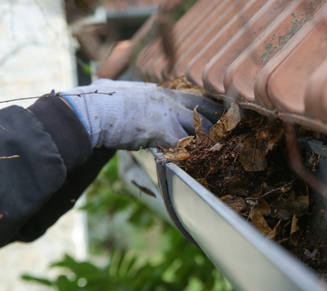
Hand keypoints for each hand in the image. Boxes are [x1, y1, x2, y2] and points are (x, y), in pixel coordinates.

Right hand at [62, 79, 222, 149]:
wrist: (94, 110)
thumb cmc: (104, 100)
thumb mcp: (126, 91)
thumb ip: (136, 94)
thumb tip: (118, 86)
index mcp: (163, 92)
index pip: (196, 98)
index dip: (210, 107)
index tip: (221, 114)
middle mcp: (170, 102)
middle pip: (203, 112)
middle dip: (216, 123)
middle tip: (227, 133)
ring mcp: (168, 115)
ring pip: (198, 129)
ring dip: (206, 141)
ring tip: (216, 151)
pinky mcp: (162, 132)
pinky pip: (183, 146)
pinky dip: (188, 155)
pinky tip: (193, 162)